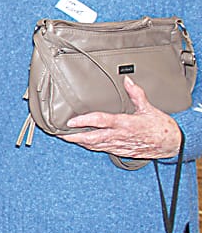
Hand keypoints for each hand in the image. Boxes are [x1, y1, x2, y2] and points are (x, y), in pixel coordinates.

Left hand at [63, 76, 181, 159]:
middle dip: (74, 137)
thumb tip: (127, 81)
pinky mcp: (120, 151)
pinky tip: (83, 143)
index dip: (84, 121)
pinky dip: (90, 146)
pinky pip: (102, 149)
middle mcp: (119, 136)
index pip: (100, 122)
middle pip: (92, 138)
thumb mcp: (148, 108)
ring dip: (80, 142)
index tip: (71, 121)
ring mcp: (119, 145)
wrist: (172, 144)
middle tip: (60, 134)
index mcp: (125, 124)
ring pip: (95, 145)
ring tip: (66, 137)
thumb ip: (136, 94)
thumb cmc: (161, 127)